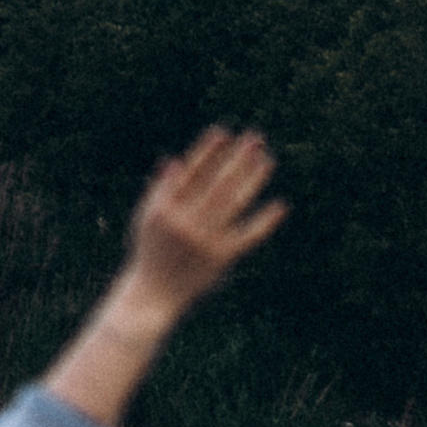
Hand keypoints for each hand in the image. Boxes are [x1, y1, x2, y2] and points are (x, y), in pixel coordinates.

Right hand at [122, 126, 286, 322]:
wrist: (153, 294)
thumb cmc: (150, 251)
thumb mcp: (146, 218)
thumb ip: (160, 190)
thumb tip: (175, 160)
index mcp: (165, 208)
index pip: (191, 173)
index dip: (207, 152)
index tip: (223, 132)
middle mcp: (185, 222)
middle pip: (217, 183)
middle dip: (237, 159)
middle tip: (255, 138)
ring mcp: (205, 240)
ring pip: (234, 203)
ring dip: (252, 180)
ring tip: (267, 160)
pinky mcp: (222, 258)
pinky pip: (247, 236)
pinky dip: (264, 221)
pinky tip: (280, 205)